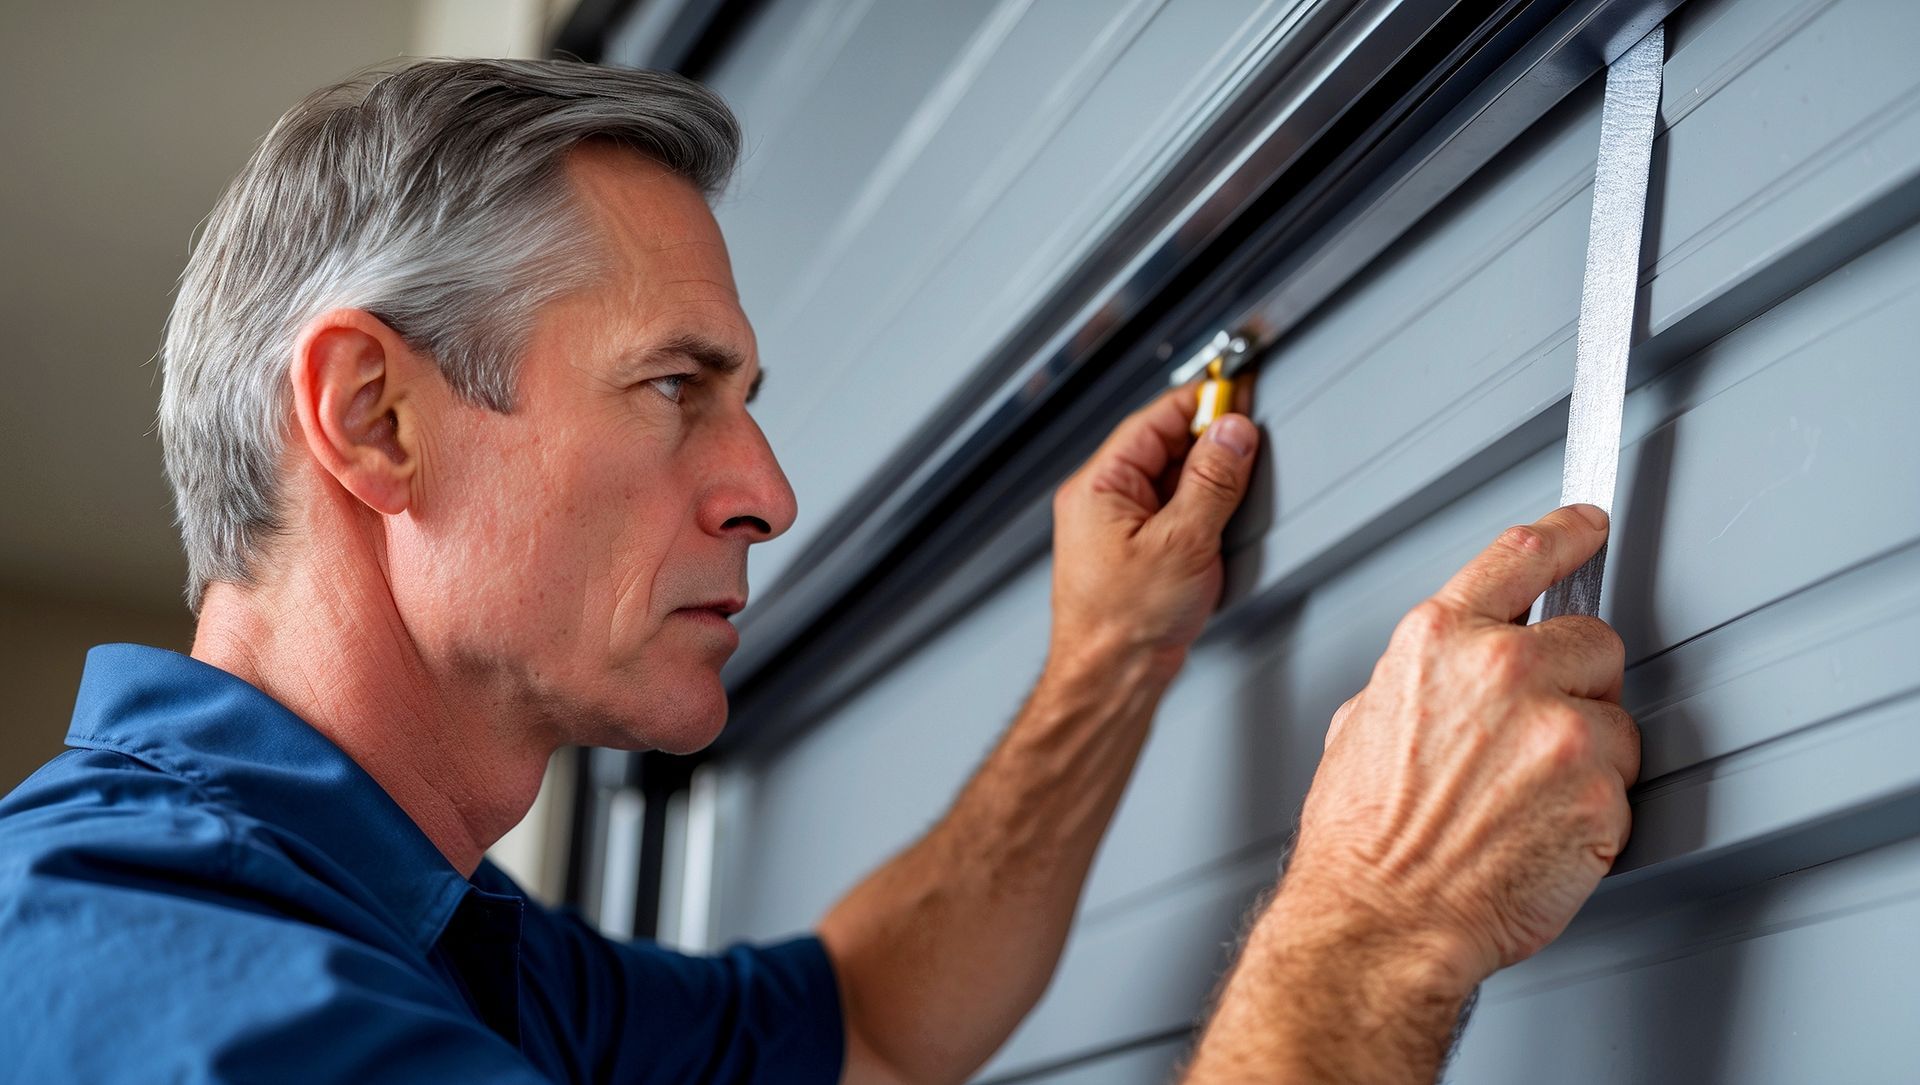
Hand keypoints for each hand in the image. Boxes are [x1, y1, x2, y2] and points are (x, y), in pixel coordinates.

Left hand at [1049, 384, 1257, 674]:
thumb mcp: (1182, 542)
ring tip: (1233, 494)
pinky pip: (1172, 509)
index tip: (1238, 396)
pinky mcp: (1135, 549)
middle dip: (1209, 443)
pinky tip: (1217, 524)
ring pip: (1172, 478)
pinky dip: (1200, 508)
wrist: (1109, 678)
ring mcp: (1117, 525)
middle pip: (1164, 445)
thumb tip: (1232, 433)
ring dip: (1207, 479)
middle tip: (1248, 447)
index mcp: (1098, 485)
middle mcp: (1101, 499)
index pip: (1155, 419)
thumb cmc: (1123, 623)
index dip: (1201, 403)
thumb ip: (1212, 481)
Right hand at [1284, 505, 1639, 989]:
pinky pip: (1623, 781)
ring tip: (1524, 794)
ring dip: (1587, 749)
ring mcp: (1559, 728)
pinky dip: (1594, 805)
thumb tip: (1465, 663)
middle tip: (1531, 736)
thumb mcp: (1367, 717)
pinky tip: (1541, 827)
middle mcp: (1502, 669)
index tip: (1587, 526)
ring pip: (1616, 716)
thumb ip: (1431, 672)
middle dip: (1573, 682)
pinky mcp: (1599, 791)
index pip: (1523, 556)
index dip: (1566, 534)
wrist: (1382, 918)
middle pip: (1591, 641)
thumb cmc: (1364, 837)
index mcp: (1439, 640)